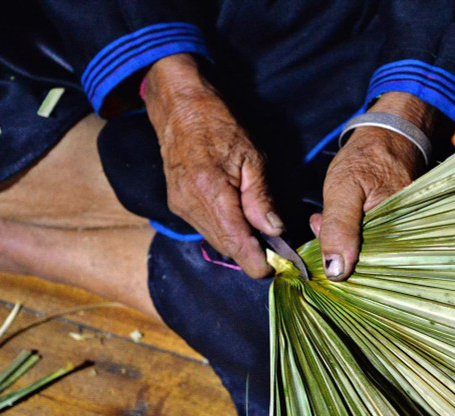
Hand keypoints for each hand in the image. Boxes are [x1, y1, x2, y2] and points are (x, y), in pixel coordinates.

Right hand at [144, 54, 280, 277]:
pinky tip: (241, 222)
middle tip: (276, 253)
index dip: (256, 262)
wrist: (179, 107)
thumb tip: (274, 230)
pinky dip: (225, 231)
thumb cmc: (219, 125)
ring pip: (215, 239)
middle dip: (251, 254)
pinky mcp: (177, 204)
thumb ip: (261, 197)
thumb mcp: (252, 157)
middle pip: (226, 246)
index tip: (273, 268)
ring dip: (238, 244)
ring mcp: (180, 205)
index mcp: (210, 191)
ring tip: (262, 236)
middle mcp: (190, 204)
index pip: (235, 242)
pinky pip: (205, 228)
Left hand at [311, 92, 435, 280]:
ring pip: (366, 253)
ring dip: (342, 240)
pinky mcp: (396, 229)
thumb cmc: (368, 157)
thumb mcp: (344, 188)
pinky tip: (343, 219)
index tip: (320, 237)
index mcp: (400, 234)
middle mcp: (407, 239)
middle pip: (367, 263)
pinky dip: (351, 234)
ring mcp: (403, 234)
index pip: (368, 269)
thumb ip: (339, 228)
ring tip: (332, 216)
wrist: (390, 136)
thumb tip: (336, 271)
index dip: (339, 259)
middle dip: (338, 247)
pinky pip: (371, 242)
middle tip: (321, 222)